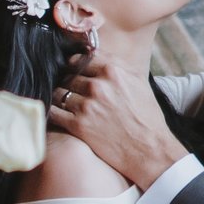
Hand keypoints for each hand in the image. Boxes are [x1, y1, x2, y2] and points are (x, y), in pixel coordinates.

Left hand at [47, 44, 179, 189]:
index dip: (75, 65)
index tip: (74, 71)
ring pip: (58, 93)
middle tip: (73, 92)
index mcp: (112, 71)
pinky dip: (55, 113)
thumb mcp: (138, 81)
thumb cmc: (146, 116)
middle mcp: (97, 86)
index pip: (80, 59)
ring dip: (60, 98)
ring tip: (67, 105)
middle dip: (69, 84)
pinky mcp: (78, 125)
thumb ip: (116, 65)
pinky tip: (61, 115)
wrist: (149, 149)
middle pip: (68, 76)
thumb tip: (95, 54)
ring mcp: (86, 106)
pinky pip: (54, 112)